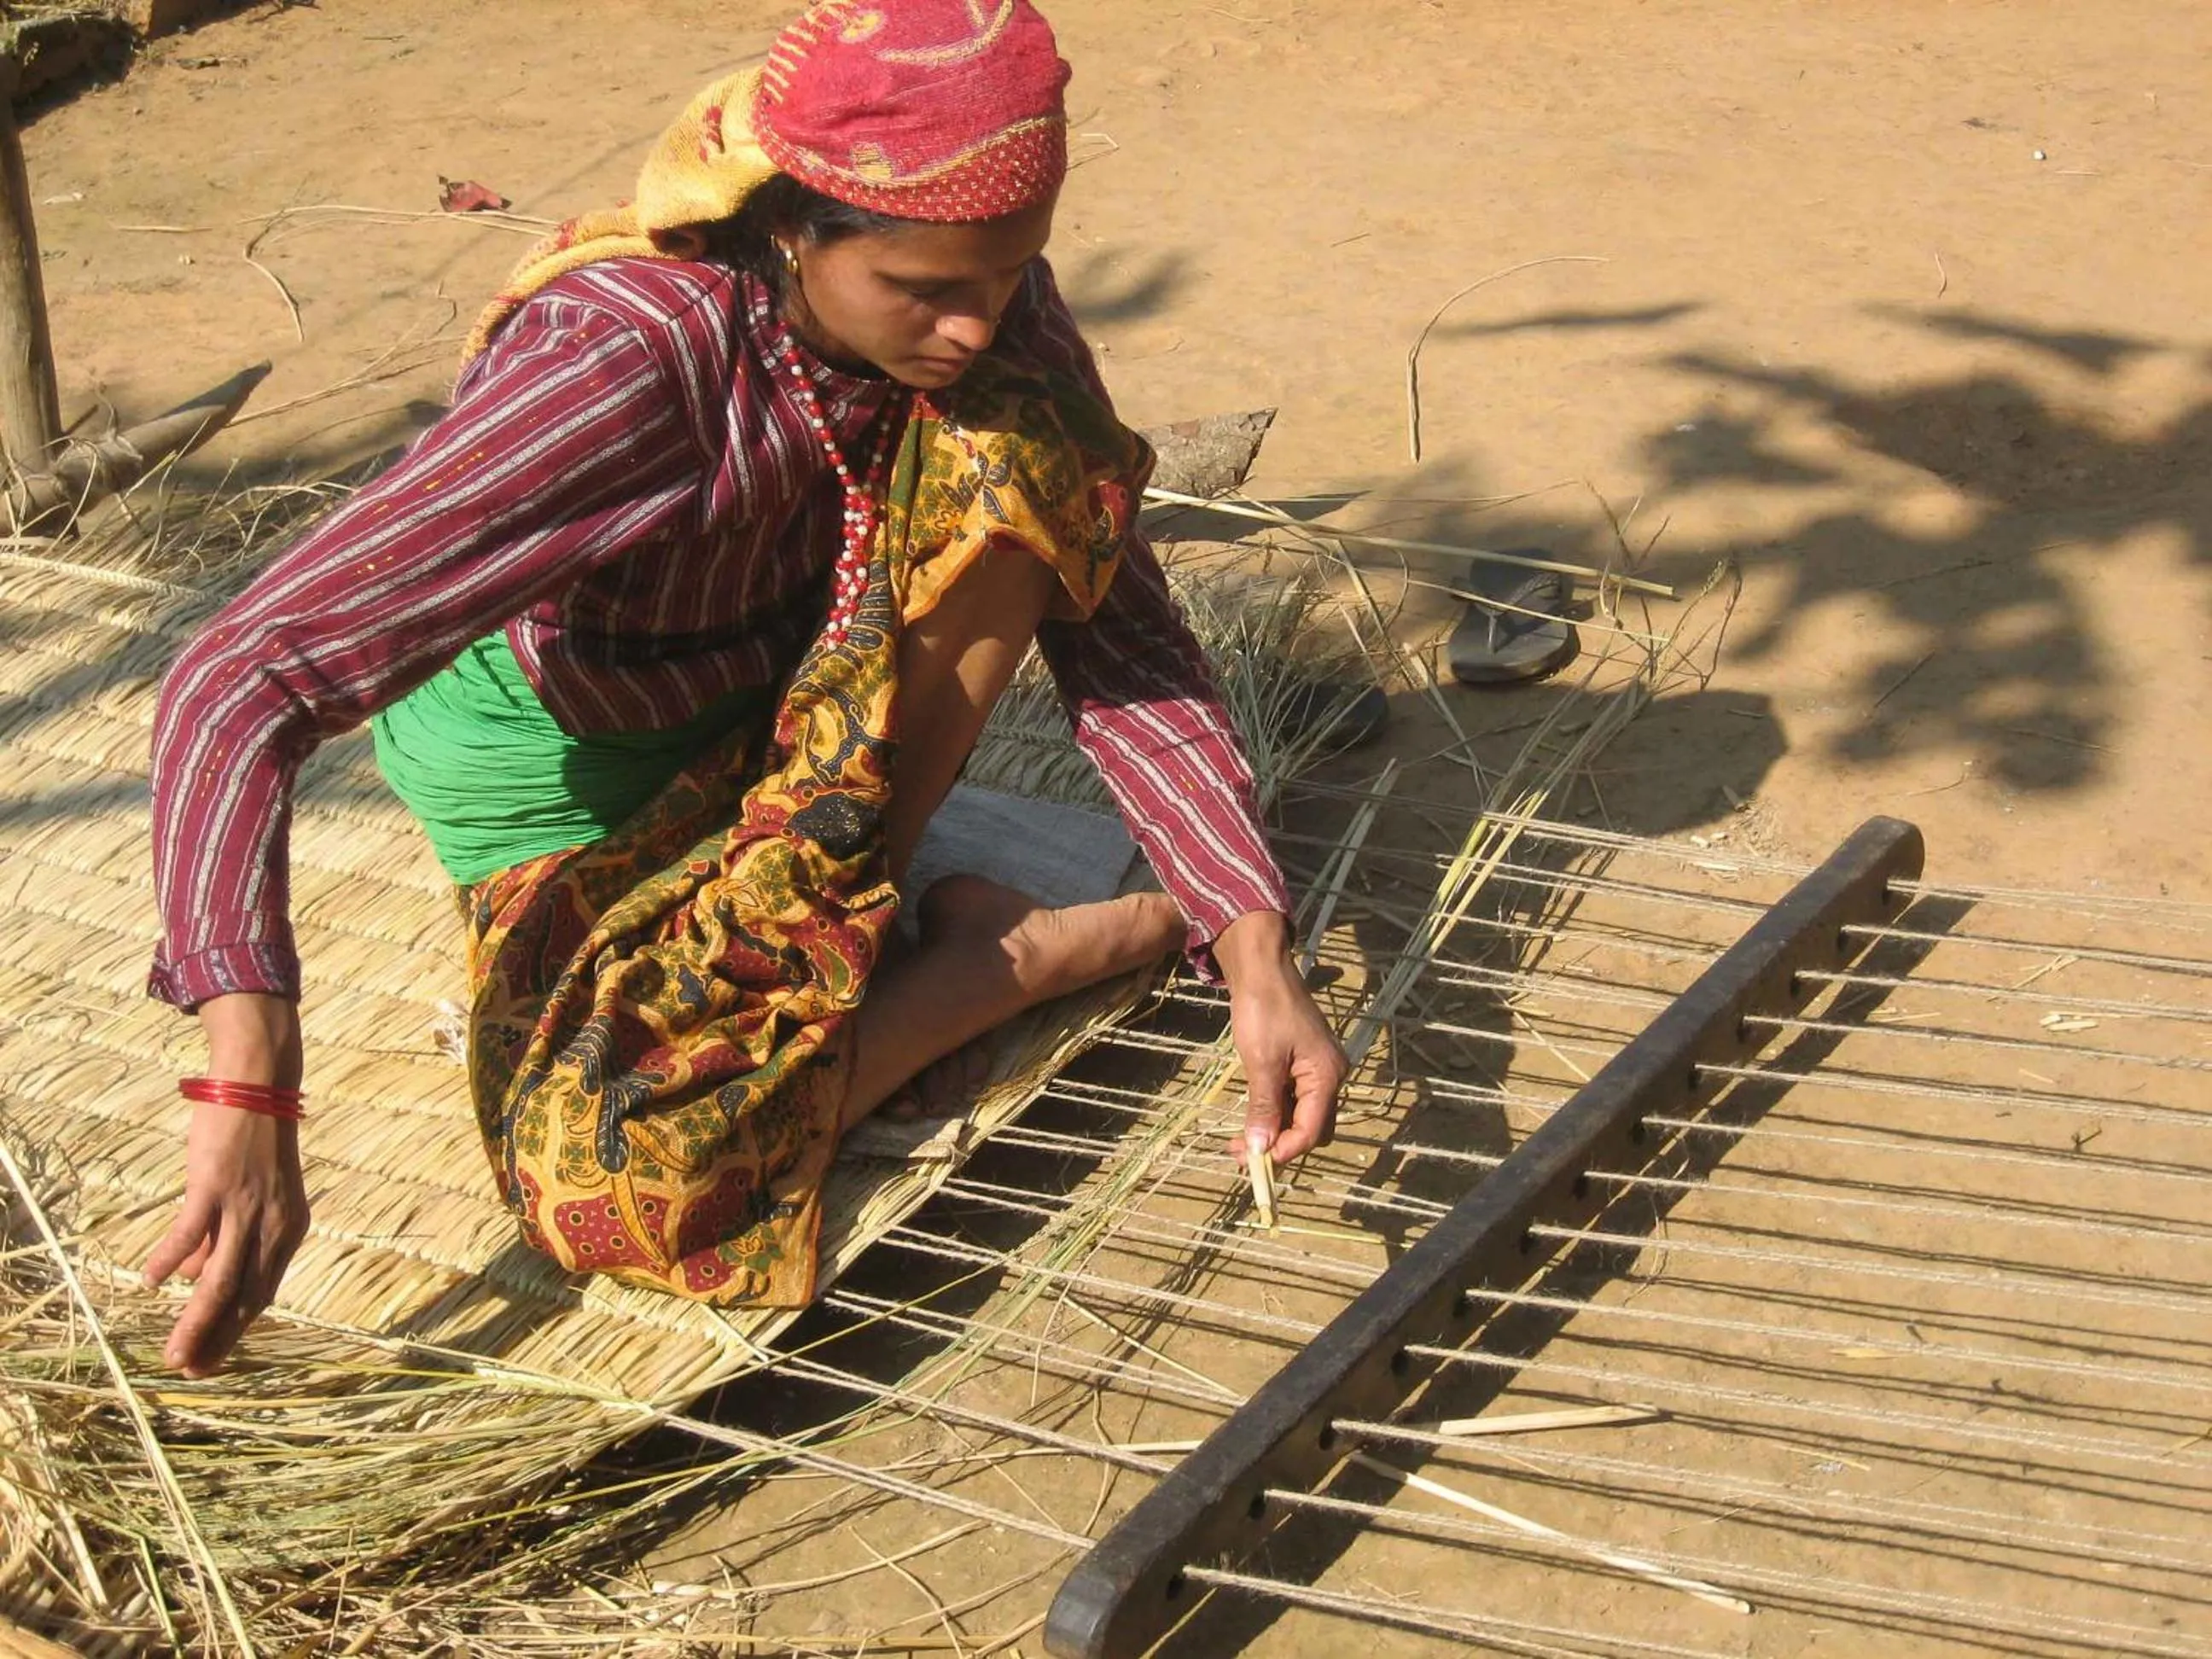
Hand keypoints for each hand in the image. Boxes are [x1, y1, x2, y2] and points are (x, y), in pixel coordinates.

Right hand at [144, 993, 308, 1376]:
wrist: (259, 1087)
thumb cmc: (250, 1145)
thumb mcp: (248, 1197)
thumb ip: (221, 1238)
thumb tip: (186, 1276)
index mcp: (289, 1230)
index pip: (262, 1292)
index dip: (237, 1329)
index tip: (213, 1359)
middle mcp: (274, 1225)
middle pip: (244, 1296)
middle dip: (218, 1339)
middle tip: (192, 1372)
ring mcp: (245, 1207)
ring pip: (219, 1279)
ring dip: (196, 1322)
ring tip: (174, 1355)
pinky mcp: (216, 1186)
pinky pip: (190, 1232)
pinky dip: (169, 1258)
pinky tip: (152, 1282)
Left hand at [1214, 912, 1347, 1169]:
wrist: (1262, 967)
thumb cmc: (1263, 1009)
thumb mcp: (1261, 1061)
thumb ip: (1264, 1107)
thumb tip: (1260, 1149)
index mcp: (1327, 1076)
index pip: (1312, 1130)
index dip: (1285, 1151)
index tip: (1254, 1163)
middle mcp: (1329, 1075)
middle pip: (1312, 1128)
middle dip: (1280, 1146)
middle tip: (1243, 1155)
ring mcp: (1317, 1069)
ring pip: (1301, 1115)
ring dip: (1274, 1131)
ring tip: (1238, 1142)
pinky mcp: (1303, 1062)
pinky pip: (1293, 1099)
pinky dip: (1273, 1112)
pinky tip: (1251, 1118)